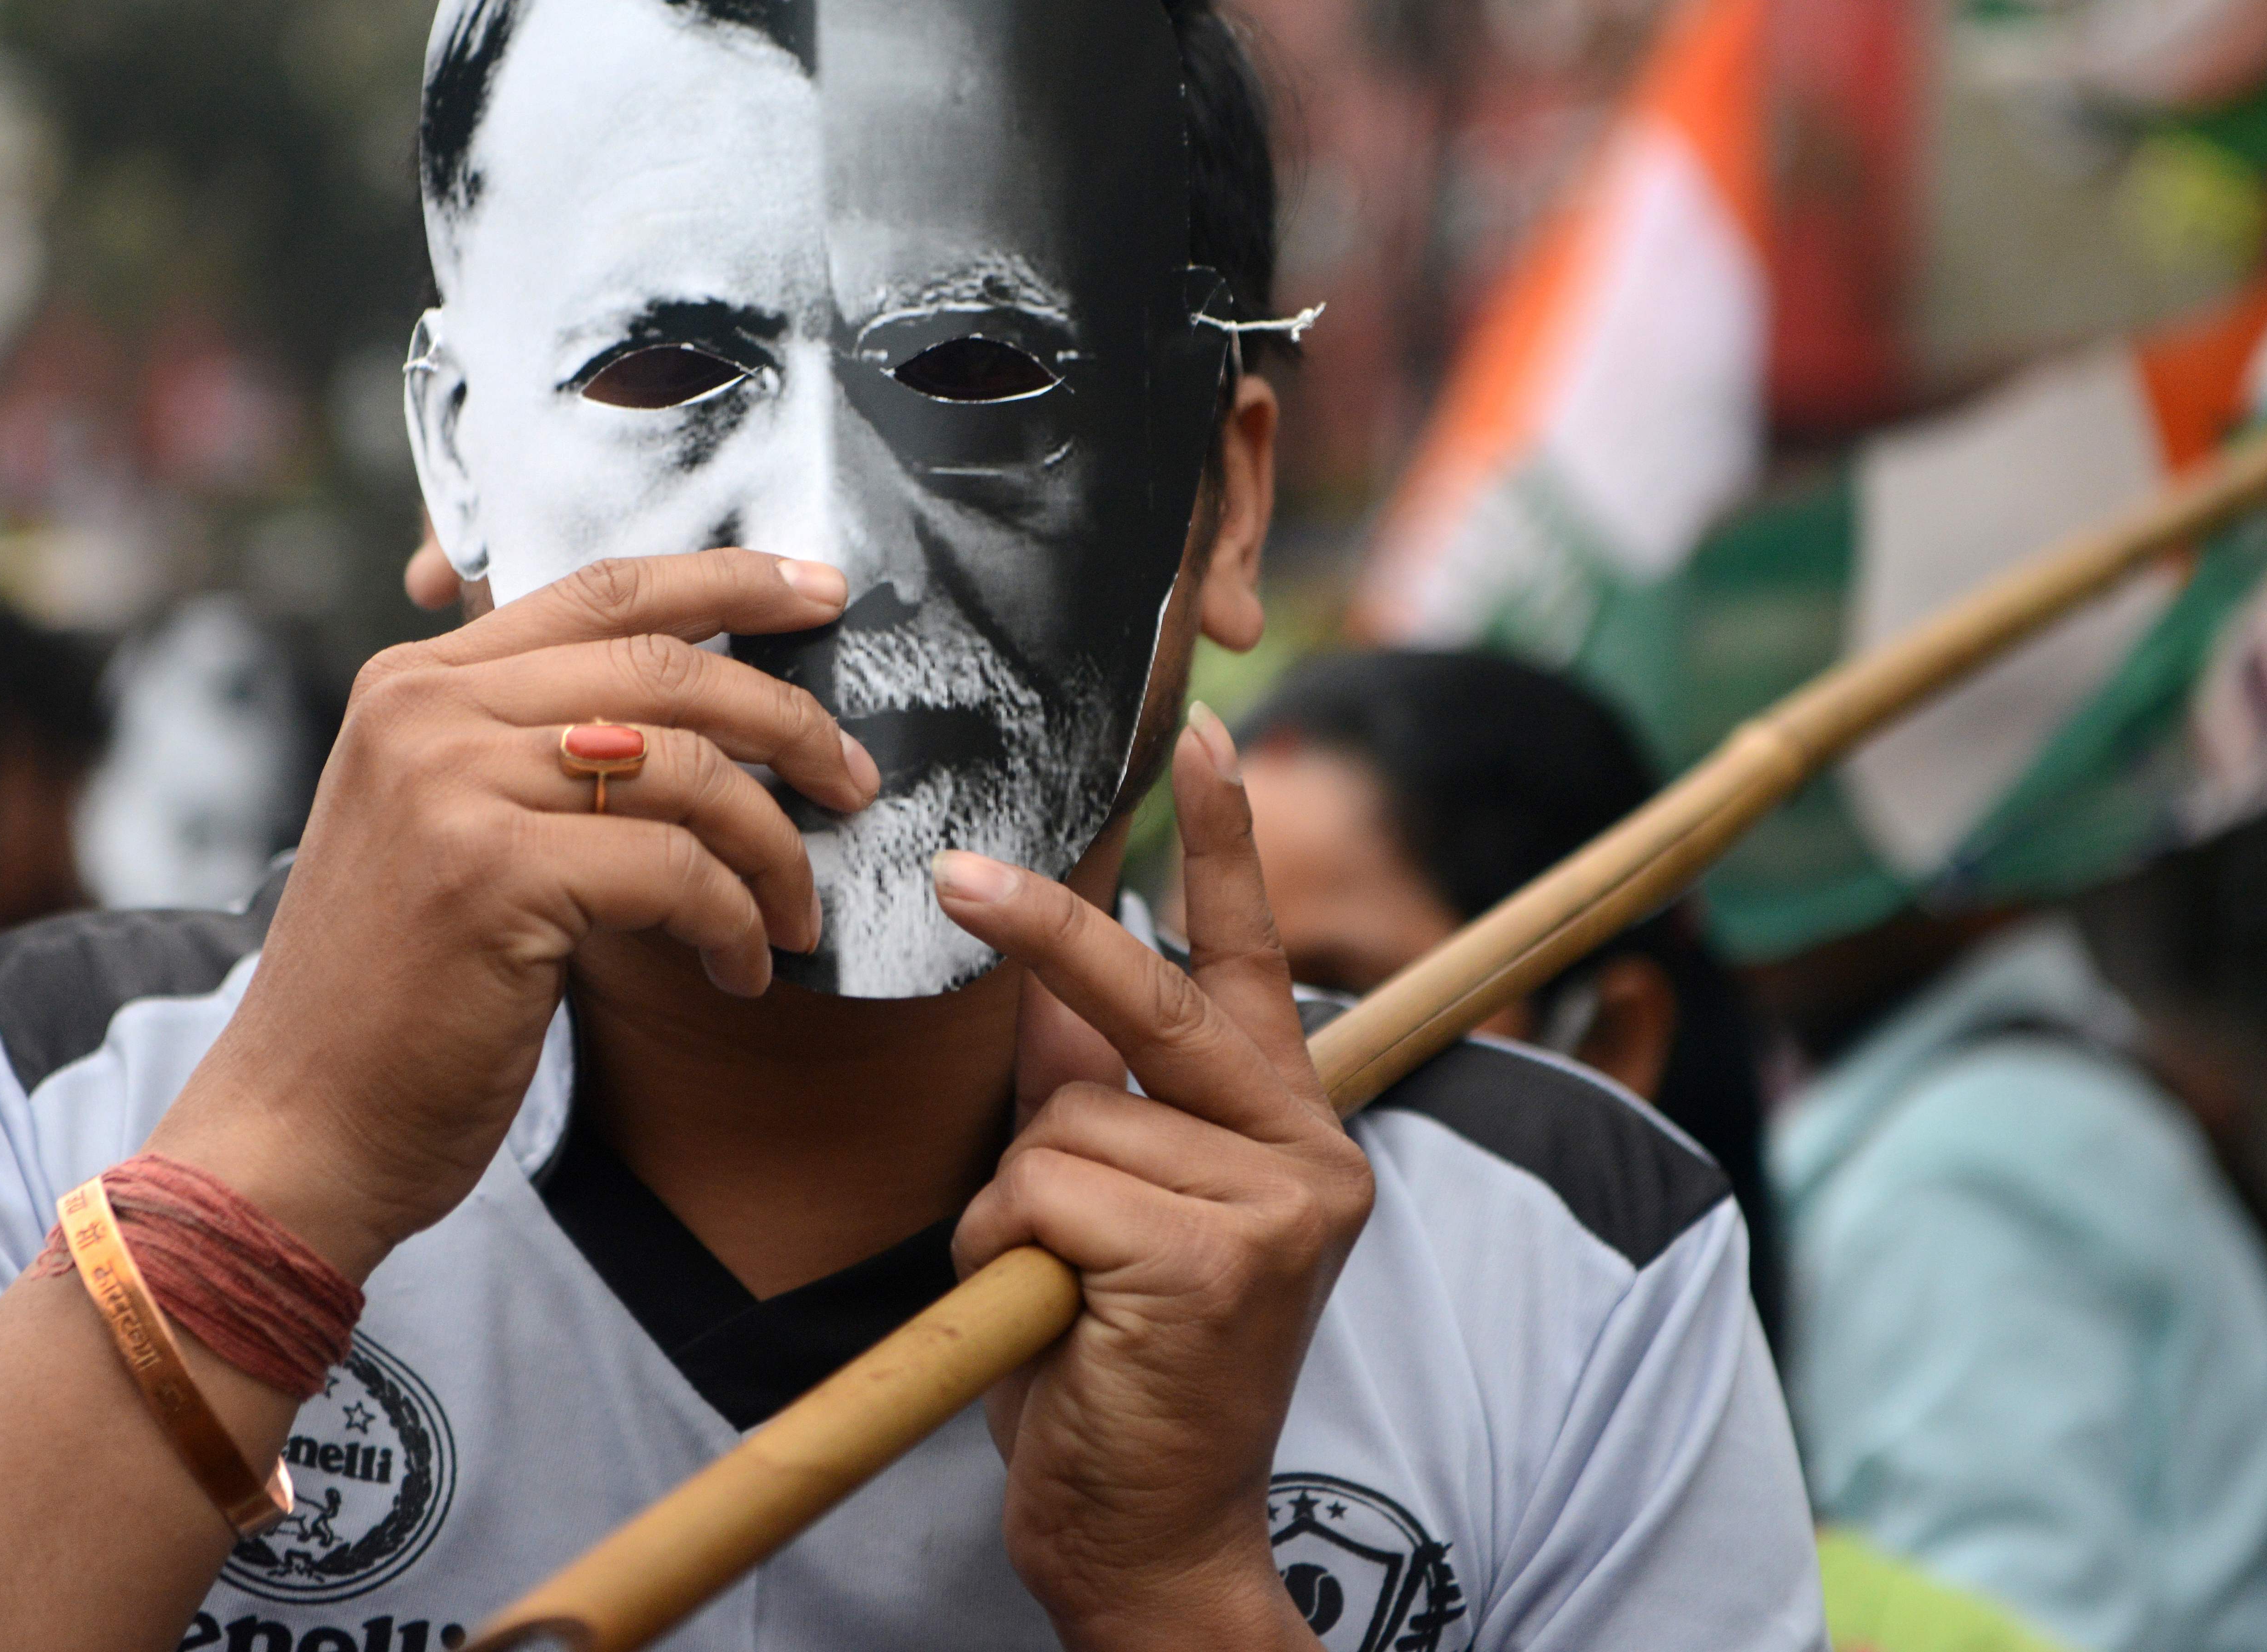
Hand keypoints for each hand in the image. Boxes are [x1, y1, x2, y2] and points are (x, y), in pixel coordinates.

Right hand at [149, 551, 877, 1279]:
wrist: (300, 1125)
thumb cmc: (396, 995)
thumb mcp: (451, 829)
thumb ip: (539, 748)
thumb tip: (707, 713)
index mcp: (416, 682)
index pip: (604, 591)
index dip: (730, 579)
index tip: (822, 590)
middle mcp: (424, 711)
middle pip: (665, 668)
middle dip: (789, 719)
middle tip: (854, 779)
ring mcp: (452, 787)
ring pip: (688, 771)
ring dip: (773, 848)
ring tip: (794, 912)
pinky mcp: (492, 875)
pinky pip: (676, 873)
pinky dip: (735, 925)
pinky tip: (740, 972)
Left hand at [942, 705, 1370, 1651]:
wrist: (1144, 1533)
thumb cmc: (1114, 1361)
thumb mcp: (1105, 1199)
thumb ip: (1090, 1087)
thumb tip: (1044, 973)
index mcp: (1290, 1129)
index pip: (1251, 961)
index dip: (1229, 845)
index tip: (1211, 733)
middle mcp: (1309, 1155)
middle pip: (1147, 1000)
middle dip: (1045, 931)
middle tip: (957, 877)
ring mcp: (1276, 1207)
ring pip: (1065, 1120)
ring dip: (1016, 1200)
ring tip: (1056, 1286)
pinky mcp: (1218, 1262)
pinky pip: (1047, 1189)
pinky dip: (1009, 1248)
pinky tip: (1056, 1316)